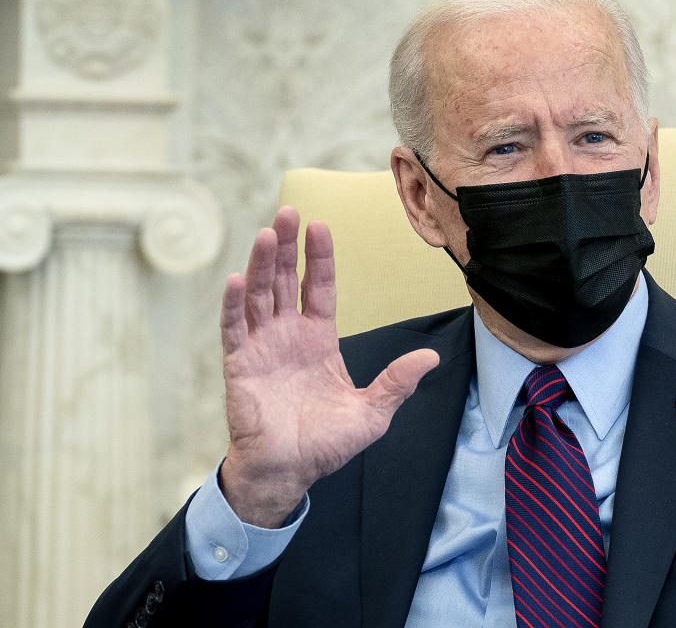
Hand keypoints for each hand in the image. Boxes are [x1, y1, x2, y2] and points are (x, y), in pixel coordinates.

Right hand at [218, 206, 438, 526]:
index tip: (320, 226)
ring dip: (261, 264)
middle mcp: (288, 336)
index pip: (318, 288)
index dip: (318, 258)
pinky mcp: (239, 365)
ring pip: (258, 296)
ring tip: (268, 233)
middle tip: (289, 212)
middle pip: (284, 281)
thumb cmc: (327, 443)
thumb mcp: (372, 412)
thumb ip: (397, 382)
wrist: (289, 473)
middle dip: (287, 247)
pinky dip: (233, 304)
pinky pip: (233, 329)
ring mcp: (261, 347)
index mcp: (319, 340)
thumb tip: (431, 358)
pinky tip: (238, 278)